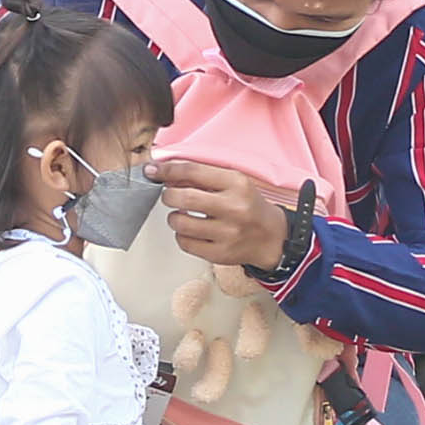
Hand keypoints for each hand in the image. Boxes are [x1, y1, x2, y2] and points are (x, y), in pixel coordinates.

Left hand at [150, 159, 292, 273]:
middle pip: (183, 198)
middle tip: (170, 196)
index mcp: (237, 184)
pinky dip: (182, 236)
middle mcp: (233, 208)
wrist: (271, 237)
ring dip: (174, 217)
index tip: (153, 171)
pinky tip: (192, 231)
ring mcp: (227, 233)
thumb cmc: (249, 206)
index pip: (193, 172)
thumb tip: (168, 176)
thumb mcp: (234, 183)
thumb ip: (204, 177)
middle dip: (168, 195)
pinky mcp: (220, 253)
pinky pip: (185, 243)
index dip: (167, 170)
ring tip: (183, 215)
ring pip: (180, 223)